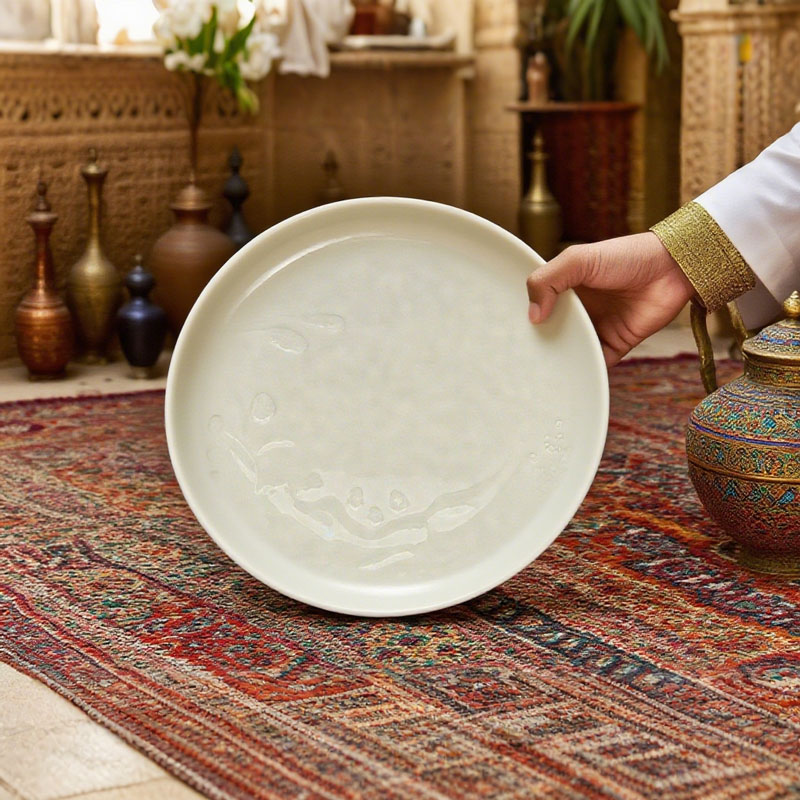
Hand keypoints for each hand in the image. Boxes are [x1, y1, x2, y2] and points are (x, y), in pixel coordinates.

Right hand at [526, 232, 695, 366]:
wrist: (671, 268)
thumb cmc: (625, 256)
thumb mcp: (578, 259)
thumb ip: (548, 280)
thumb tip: (533, 316)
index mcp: (564, 288)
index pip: (537, 305)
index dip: (523, 317)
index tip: (505, 333)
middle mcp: (578, 309)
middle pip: (550, 332)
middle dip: (538, 344)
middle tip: (518, 358)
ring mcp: (596, 327)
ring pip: (571, 350)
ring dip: (560, 361)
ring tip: (540, 374)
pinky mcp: (615, 344)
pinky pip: (596, 362)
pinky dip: (586, 370)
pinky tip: (571, 377)